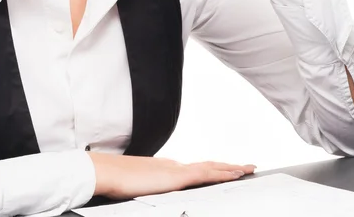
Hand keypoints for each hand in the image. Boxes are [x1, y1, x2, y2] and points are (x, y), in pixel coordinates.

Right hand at [88, 152, 255, 199]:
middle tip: (246, 167)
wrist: (106, 172)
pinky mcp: (176, 177)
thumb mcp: (138, 187)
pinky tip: (234, 174)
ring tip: (248, 169)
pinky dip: (223, 172)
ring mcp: (176, 170)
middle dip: (228, 167)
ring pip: (211, 167)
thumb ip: (150, 186)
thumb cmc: (116, 181)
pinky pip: (206, 174)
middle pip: (208, 165)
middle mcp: (174, 166)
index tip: (226, 169)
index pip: (196, 169)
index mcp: (166, 169)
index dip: (213, 169)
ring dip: (231, 168)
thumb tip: (153, 188)